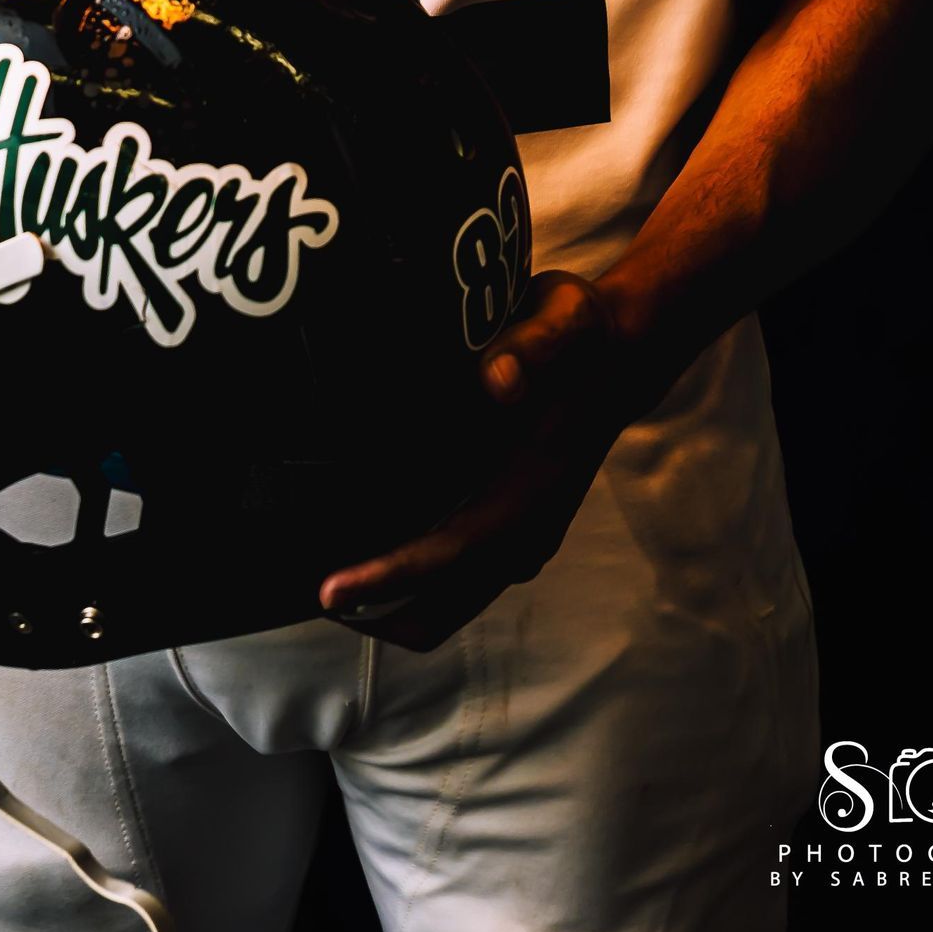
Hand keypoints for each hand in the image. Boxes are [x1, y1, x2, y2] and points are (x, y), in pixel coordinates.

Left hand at [318, 271, 634, 652]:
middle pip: (448, 601)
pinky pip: (460, 575)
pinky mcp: (512, 523)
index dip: (394, 576)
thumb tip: (497, 381)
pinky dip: (415, 582)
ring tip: (332, 586)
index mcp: (534, 487)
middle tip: (315, 595)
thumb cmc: (580, 336)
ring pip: (453, 599)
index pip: (457, 550)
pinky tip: (372, 553)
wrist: (618, 351)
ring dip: (396, 605)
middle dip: (382, 612)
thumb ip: (532, 346)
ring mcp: (522, 531)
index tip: (335, 589)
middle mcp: (528, 525)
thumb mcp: (564, 319)